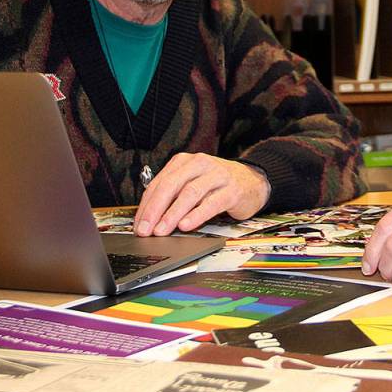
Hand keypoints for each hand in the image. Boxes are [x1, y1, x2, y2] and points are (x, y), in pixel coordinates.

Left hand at [134, 153, 269, 235]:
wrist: (252, 181)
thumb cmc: (217, 185)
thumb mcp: (193, 184)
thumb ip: (173, 196)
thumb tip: (151, 219)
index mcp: (185, 162)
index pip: (159, 183)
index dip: (146, 205)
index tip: (139, 224)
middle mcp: (200, 164)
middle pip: (172, 186)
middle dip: (155, 209)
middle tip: (146, 229)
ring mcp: (217, 176)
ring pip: (190, 193)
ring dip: (173, 214)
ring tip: (162, 230)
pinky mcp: (232, 190)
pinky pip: (211, 203)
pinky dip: (197, 215)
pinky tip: (186, 225)